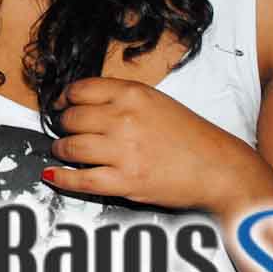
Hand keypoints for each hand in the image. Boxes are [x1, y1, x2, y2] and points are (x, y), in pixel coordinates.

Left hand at [44, 77, 254, 211]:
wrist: (218, 168)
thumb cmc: (189, 136)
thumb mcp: (155, 101)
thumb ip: (119, 97)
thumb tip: (80, 102)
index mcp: (132, 94)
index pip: (79, 90)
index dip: (65, 99)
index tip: (61, 104)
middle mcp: (124, 119)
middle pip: (71, 118)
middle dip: (63, 124)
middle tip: (65, 129)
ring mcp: (123, 151)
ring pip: (71, 147)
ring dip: (61, 149)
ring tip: (63, 150)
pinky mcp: (125, 181)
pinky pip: (81, 179)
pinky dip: (62, 177)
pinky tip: (53, 174)